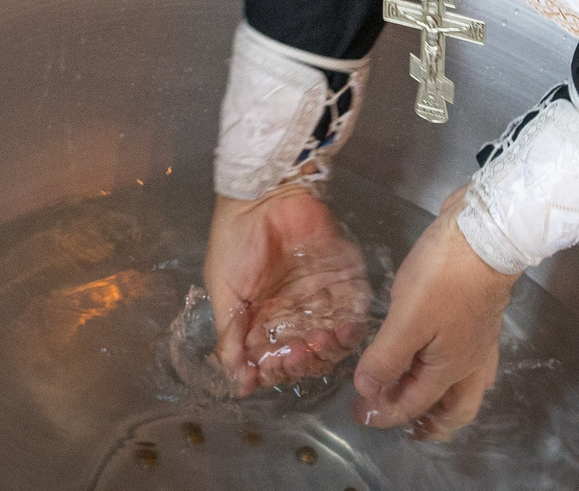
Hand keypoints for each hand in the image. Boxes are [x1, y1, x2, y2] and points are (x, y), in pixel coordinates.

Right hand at [206, 186, 373, 395]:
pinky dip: (352, 327)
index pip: (275, 360)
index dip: (276, 370)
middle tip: (299, 350)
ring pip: (333, 341)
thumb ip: (230, 336)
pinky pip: (354, 313)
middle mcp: (293, 316)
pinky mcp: (343, 281)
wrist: (265, 195)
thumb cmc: (237, 242)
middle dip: (304, 361)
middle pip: (307, 355)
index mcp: (262, 321)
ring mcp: (320, 299)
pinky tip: (344, 328)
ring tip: (322, 338)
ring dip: (329, 349)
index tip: (272, 365)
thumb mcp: (224, 290)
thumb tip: (238, 382)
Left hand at [352, 184, 514, 434]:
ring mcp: (479, 338)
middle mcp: (471, 361)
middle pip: (455, 408)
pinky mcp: (478, 315)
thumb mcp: (407, 320)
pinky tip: (437, 352)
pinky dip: (449, 368)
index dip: (386, 412)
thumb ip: (386, 358)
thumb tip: (368, 392)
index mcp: (451, 369)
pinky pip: (465, 358)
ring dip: (443, 398)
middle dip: (431, 422)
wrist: (487, 233)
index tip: (361, 414)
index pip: (415, 404)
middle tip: (408, 426)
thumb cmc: (445, 277)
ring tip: (422, 397)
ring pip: (465, 385)